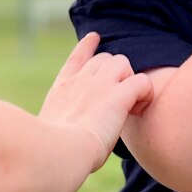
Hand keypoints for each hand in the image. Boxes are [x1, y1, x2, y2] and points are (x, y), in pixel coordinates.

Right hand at [38, 32, 152, 166]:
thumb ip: (55, 131)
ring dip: (129, 80)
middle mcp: (80, 81)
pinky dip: (145, 93)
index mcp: (61, 90)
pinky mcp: (119, 95)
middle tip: (118, 99)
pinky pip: (142, 81)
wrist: (59, 152)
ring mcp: (100, 85)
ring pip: (122, 62)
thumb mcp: (46, 136)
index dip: (87, 46)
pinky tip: (138, 109)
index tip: (95, 37)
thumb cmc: (51, 153)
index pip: (76, 59)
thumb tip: (57, 146)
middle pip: (104, 59)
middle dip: (115, 73)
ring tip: (129, 105)